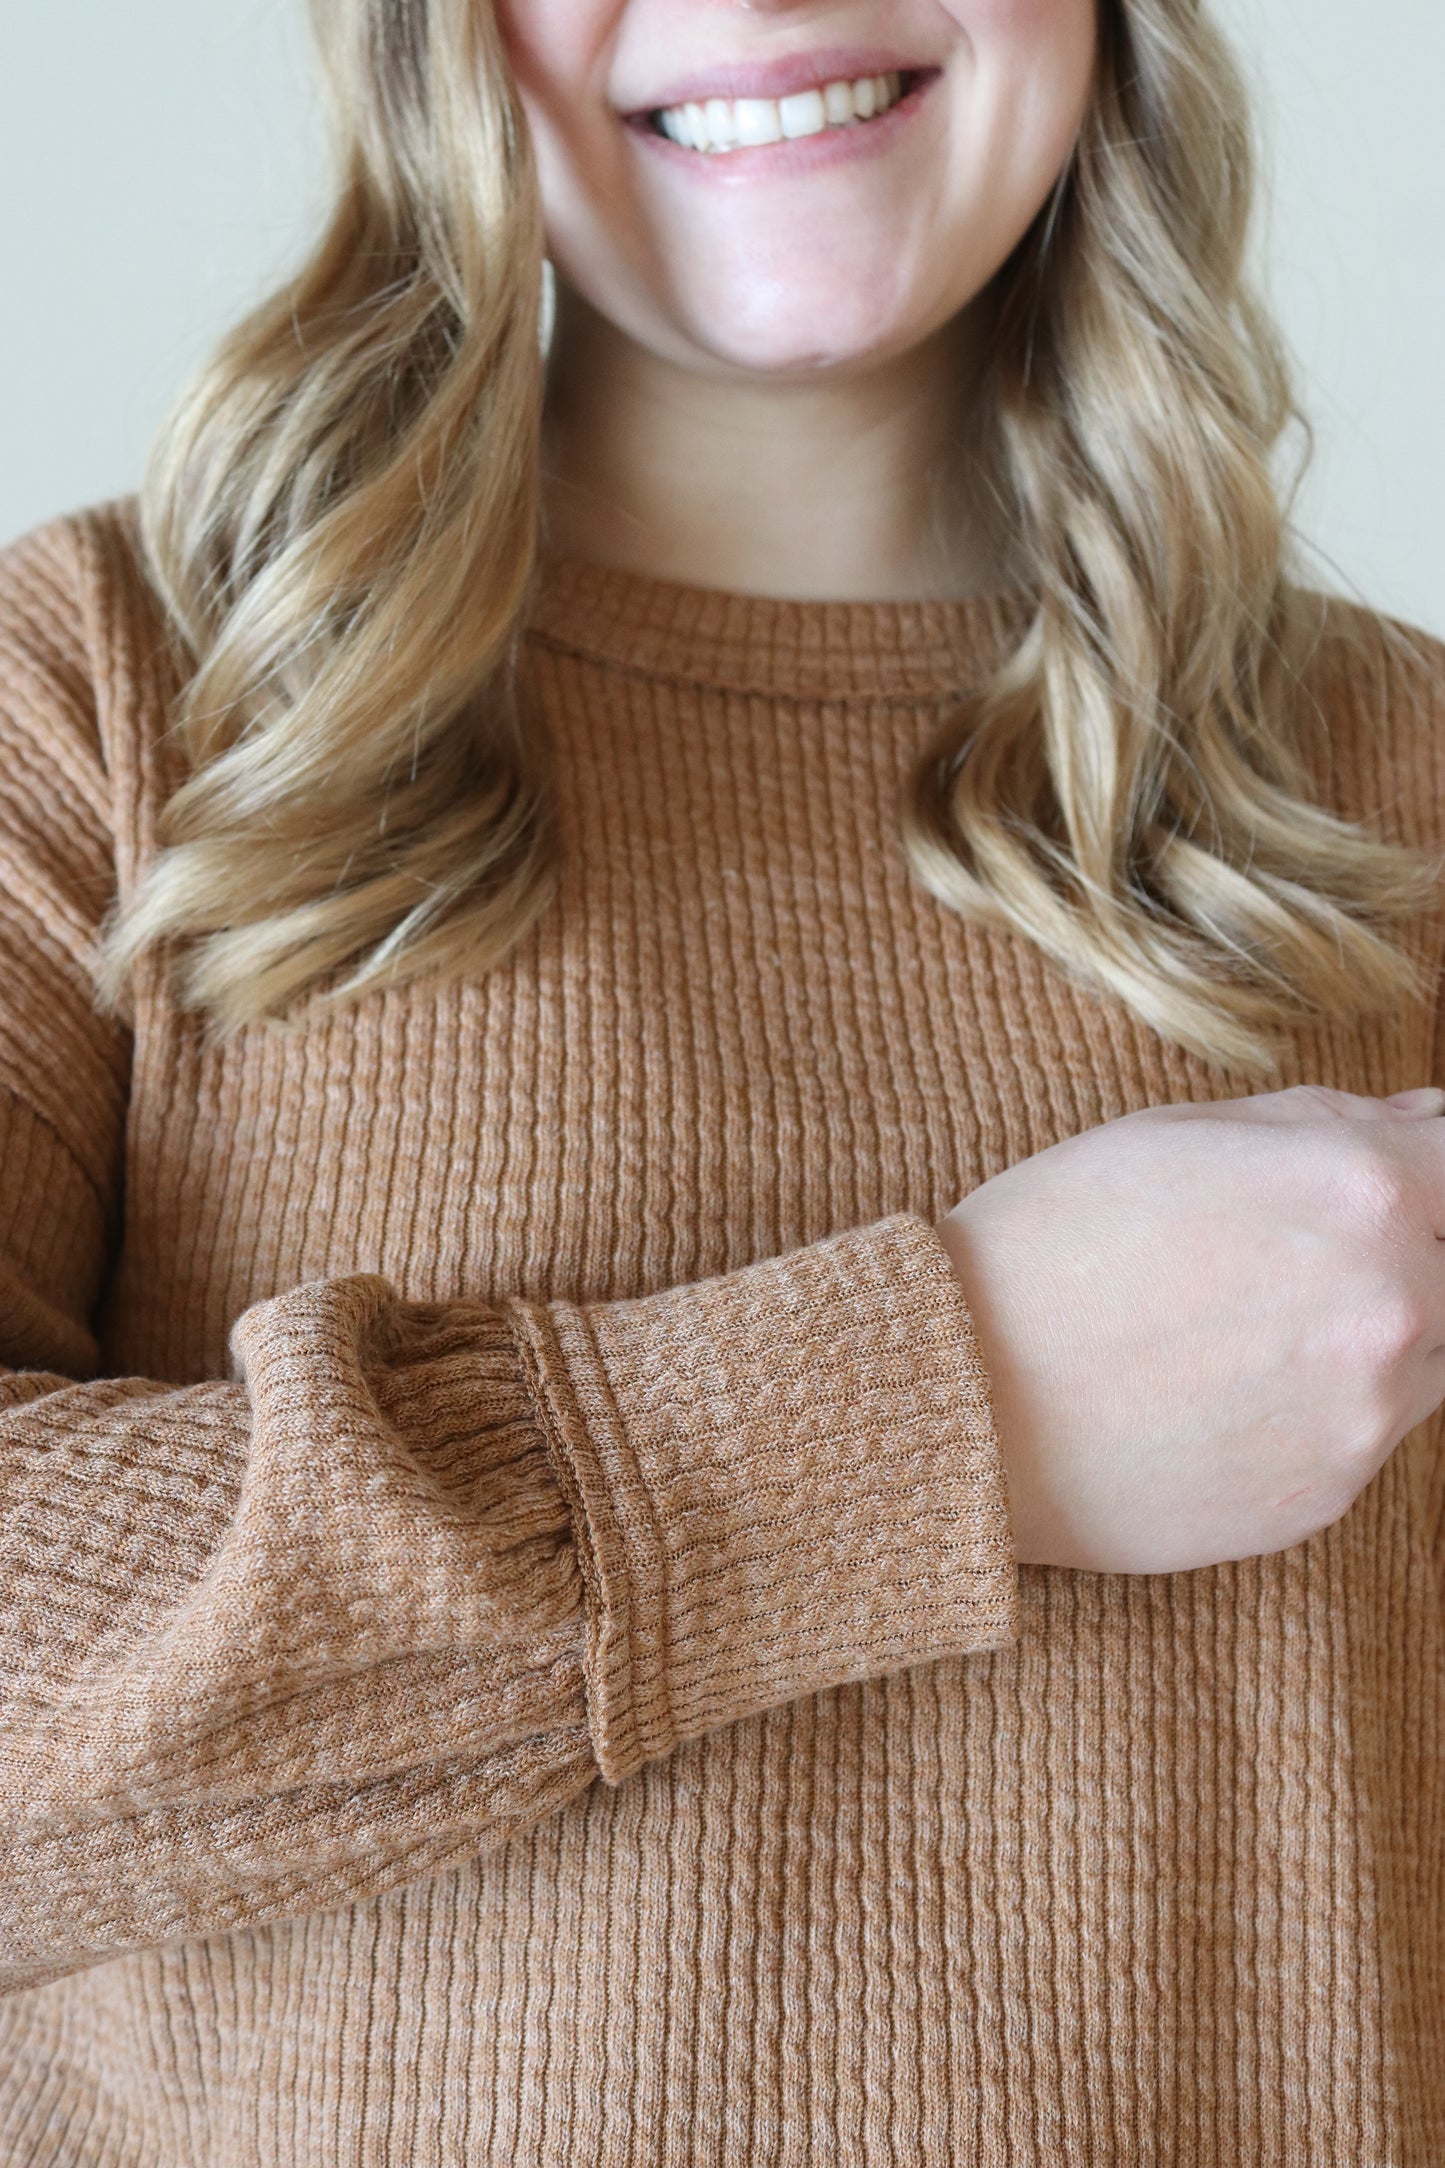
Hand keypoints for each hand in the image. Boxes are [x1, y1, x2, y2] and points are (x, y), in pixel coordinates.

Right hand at [936, 1083, 1444, 1573]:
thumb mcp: (1182, 1134)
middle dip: (1411, 1257)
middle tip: (1296, 1262)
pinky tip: (1222, 1392)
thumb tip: (1425, 1127)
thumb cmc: (1054, 1240)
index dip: (1430, 1176)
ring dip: (1373, 1338)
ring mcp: (1366, 1414)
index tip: (1397, 1189)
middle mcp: (1391, 1304)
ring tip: (1247, 1328)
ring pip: (1429, 1361)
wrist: (960, 1394)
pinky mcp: (1329, 1496)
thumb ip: (1332, 1122)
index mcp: (1361, 1190)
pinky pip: (1364, 1438)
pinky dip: (1319, 1412)